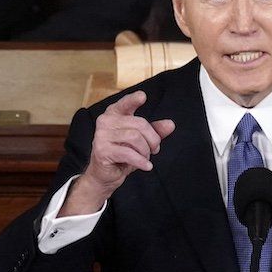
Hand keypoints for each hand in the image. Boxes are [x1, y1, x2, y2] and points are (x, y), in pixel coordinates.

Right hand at [60, 91, 174, 215]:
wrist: (105, 175)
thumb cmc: (122, 154)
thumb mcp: (141, 141)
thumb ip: (155, 131)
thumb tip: (170, 124)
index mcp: (114, 114)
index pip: (125, 103)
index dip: (133, 99)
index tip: (143, 96)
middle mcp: (105, 121)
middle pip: (139, 124)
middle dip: (152, 139)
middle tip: (154, 149)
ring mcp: (101, 135)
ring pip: (135, 138)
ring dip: (145, 151)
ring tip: (146, 158)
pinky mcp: (102, 150)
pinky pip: (128, 153)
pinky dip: (141, 161)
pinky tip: (147, 166)